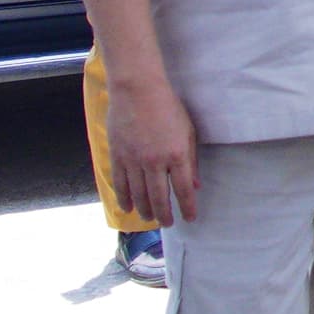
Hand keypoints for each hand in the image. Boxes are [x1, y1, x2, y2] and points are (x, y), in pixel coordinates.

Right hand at [105, 71, 198, 225]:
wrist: (138, 90)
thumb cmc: (168, 107)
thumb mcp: (188, 131)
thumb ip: (191, 160)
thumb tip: (195, 186)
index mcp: (177, 155)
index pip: (183, 190)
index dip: (187, 207)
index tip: (189, 218)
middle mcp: (155, 162)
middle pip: (159, 198)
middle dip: (164, 215)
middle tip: (166, 224)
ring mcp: (134, 160)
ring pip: (138, 194)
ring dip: (144, 210)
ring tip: (149, 218)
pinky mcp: (118, 155)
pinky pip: (120, 184)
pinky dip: (123, 198)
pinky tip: (127, 207)